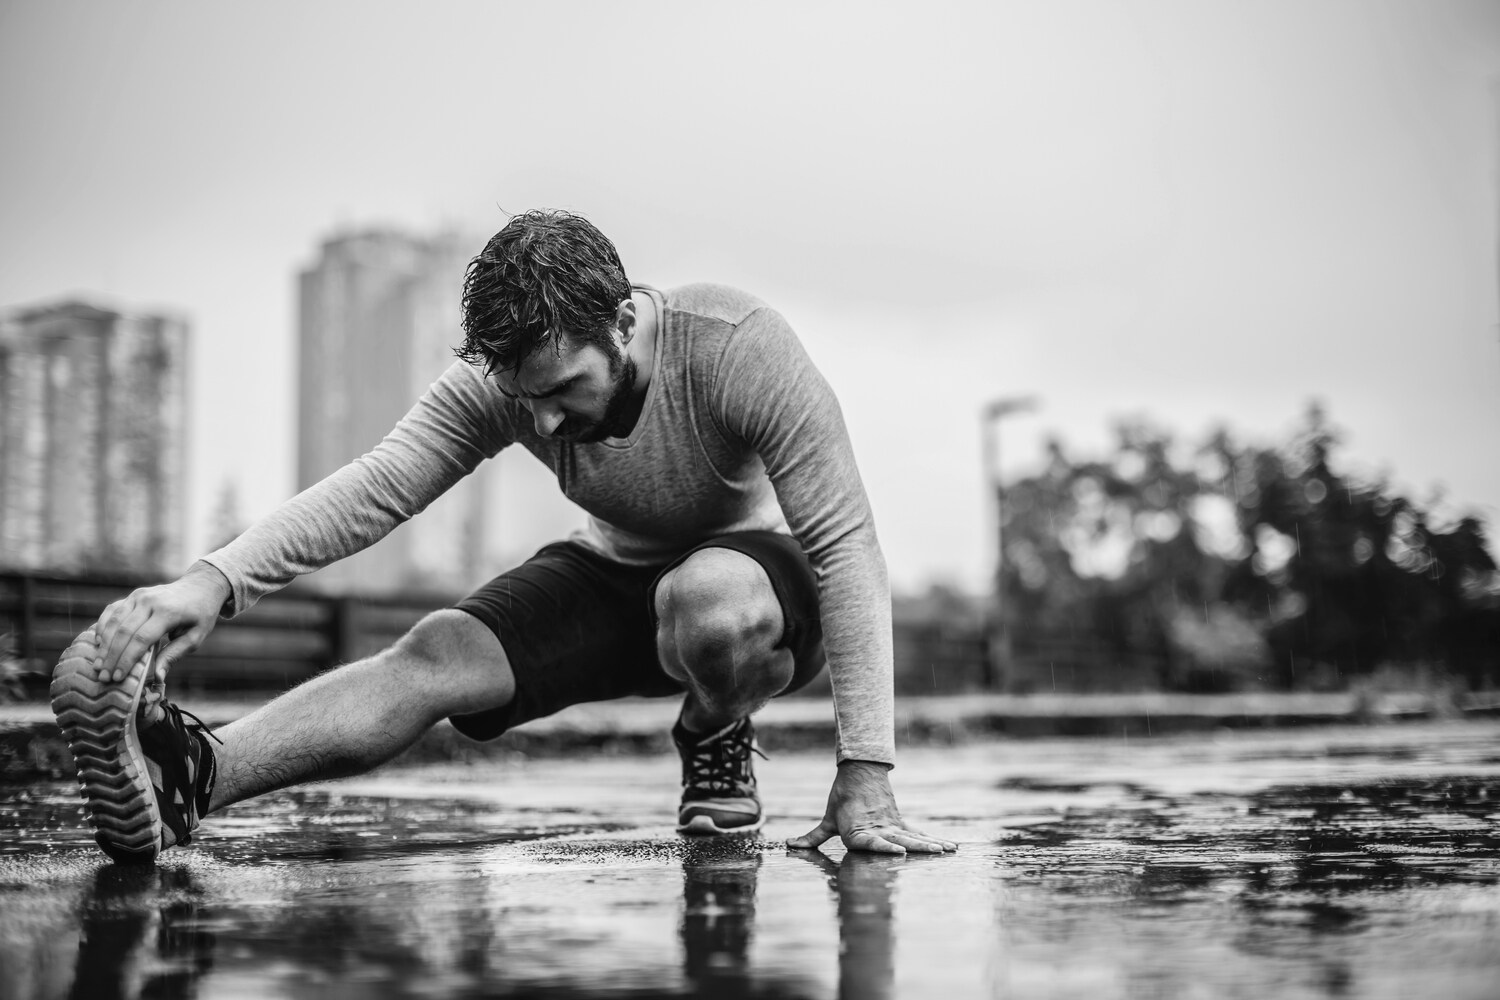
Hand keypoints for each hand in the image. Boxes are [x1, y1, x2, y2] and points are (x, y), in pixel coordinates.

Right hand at [92, 561, 232, 682]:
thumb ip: (174, 654)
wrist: (201, 586)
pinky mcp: (133, 595)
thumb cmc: (200, 615)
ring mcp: (139, 596)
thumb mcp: (195, 636)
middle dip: (112, 656)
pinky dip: (102, 626)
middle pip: (124, 631)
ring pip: (114, 621)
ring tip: (98, 665)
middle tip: (103, 677)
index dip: (127, 659)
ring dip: (104, 645)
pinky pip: (112, 611)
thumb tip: (158, 677)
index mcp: (168, 612)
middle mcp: (150, 601)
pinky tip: (98, 643)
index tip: (118, 677)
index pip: (141, 638)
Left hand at [787, 760, 957, 854]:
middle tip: (934, 853)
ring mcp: (891, 825)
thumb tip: (790, 845)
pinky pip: (918, 833)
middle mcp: (878, 828)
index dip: (884, 847)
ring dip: (929, 844)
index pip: (871, 841)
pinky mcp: (899, 821)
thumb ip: (812, 837)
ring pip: (912, 836)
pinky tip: (950, 847)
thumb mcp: (827, 819)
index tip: (900, 851)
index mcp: (857, 831)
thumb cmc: (841, 798)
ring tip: (945, 850)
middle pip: (899, 840)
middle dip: (916, 848)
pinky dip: (933, 839)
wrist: (859, 770)